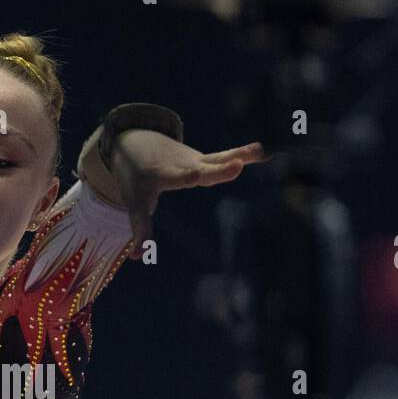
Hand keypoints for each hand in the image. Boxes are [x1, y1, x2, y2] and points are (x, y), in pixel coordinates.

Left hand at [111, 131, 268, 257]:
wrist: (137, 142)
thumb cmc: (136, 179)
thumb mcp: (134, 203)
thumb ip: (140, 229)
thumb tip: (135, 256)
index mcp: (162, 176)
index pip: (174, 181)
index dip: (184, 179)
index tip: (196, 174)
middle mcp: (181, 166)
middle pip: (201, 171)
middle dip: (218, 170)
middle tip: (236, 166)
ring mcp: (195, 161)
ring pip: (218, 160)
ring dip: (238, 155)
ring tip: (258, 150)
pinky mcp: (205, 160)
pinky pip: (227, 157)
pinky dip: (244, 154)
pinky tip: (263, 150)